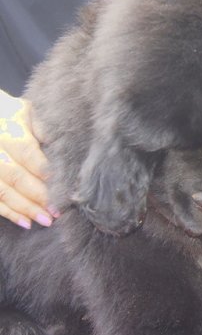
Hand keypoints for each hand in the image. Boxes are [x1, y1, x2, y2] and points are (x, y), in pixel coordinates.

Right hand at [0, 90, 54, 228]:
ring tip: (46, 220)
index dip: (43, 170)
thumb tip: (63, 145)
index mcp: (6, 129)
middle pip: (14, 175)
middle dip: (37, 195)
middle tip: (58, 210)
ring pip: (1, 190)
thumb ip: (44, 127)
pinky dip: (8, 213)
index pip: (26, 152)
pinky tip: (25, 222)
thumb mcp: (29, 112)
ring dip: (25, 208)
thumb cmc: (13, 115)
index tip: (62, 185)